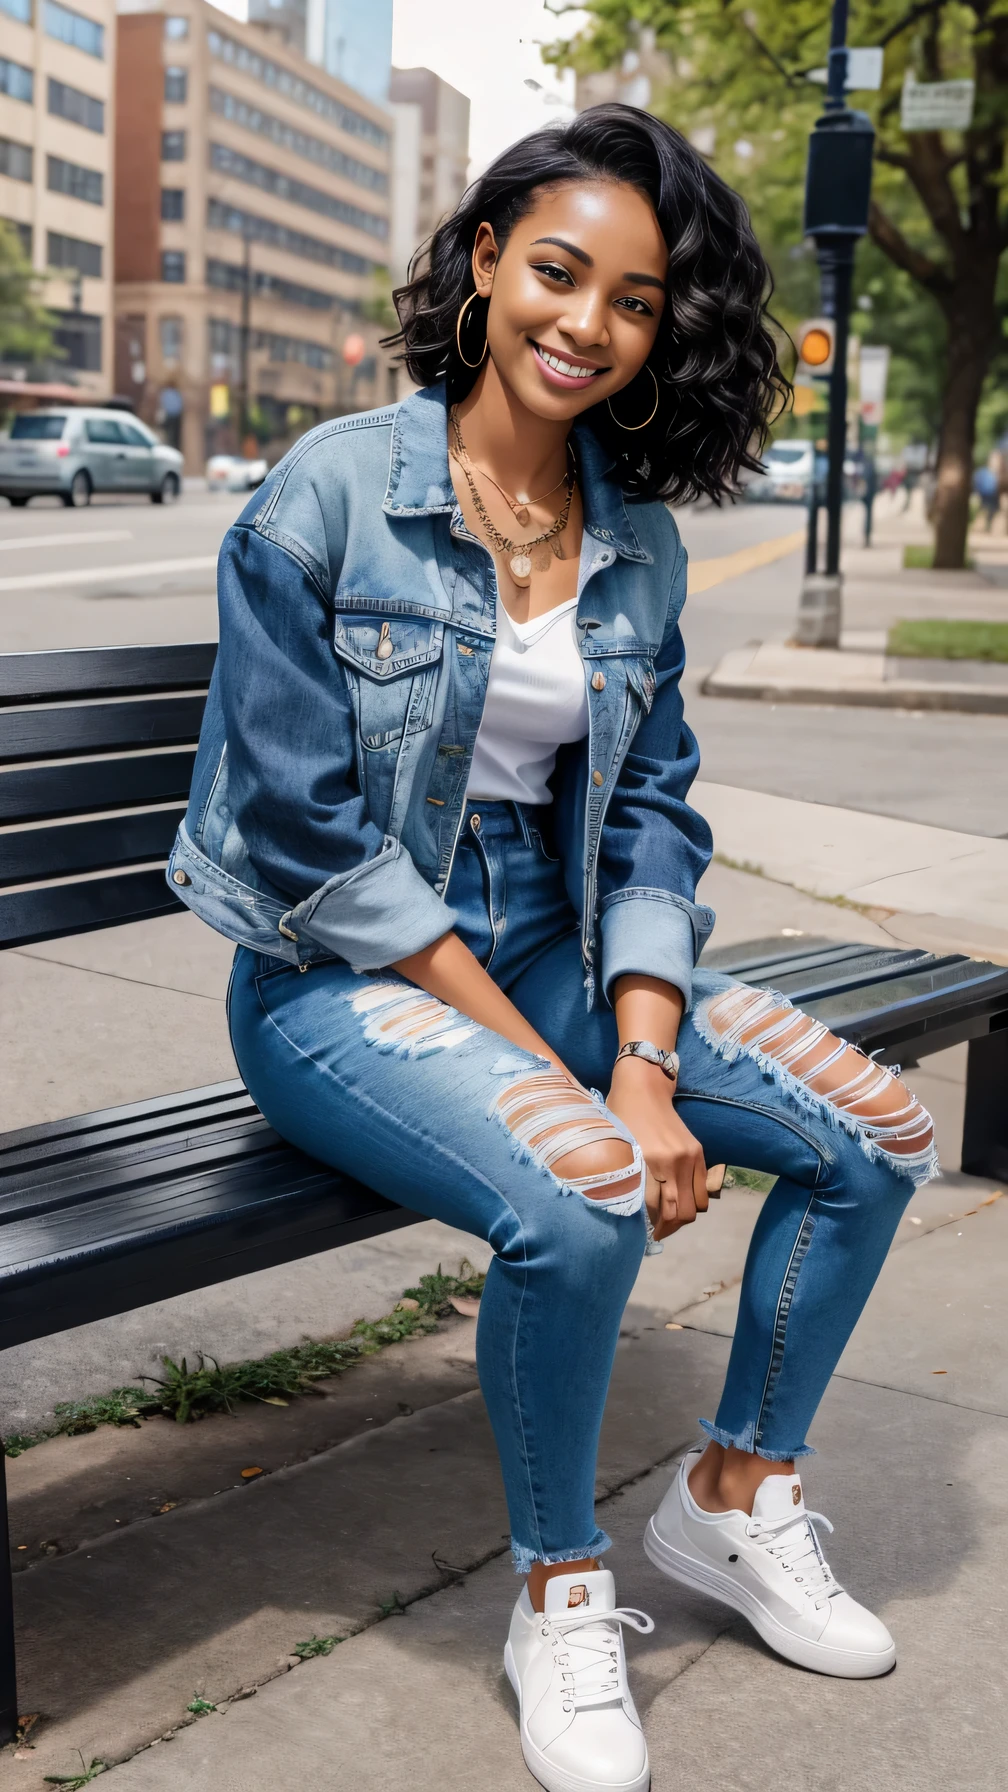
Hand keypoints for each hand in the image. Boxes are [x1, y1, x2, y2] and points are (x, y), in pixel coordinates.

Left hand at [606, 1057, 708, 1239]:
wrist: (643, 1087)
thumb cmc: (619, 1117)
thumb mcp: (614, 1150)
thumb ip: (624, 1182)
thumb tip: (630, 1216)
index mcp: (647, 1162)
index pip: (656, 1210)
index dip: (650, 1228)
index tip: (643, 1236)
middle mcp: (672, 1161)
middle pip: (679, 1212)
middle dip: (668, 1229)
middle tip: (655, 1233)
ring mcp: (689, 1157)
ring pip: (696, 1206)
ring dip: (683, 1218)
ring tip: (667, 1220)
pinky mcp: (698, 1152)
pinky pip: (703, 1190)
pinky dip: (694, 1202)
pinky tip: (678, 1202)